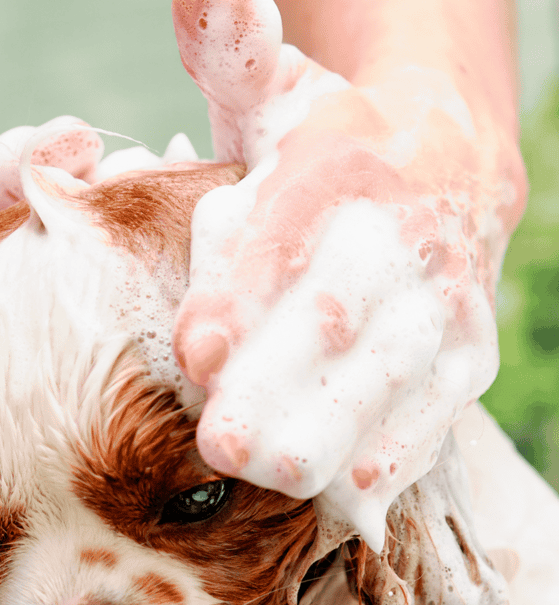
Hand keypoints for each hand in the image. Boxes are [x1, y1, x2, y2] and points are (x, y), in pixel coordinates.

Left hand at [171, 0, 525, 550]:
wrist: (450, 167)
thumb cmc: (331, 147)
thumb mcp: (279, 94)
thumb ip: (232, 55)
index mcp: (349, 165)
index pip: (292, 232)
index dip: (245, 294)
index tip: (196, 348)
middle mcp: (405, 236)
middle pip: (342, 317)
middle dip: (281, 383)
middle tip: (223, 443)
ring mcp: (446, 303)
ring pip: (392, 377)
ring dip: (334, 433)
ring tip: (277, 476)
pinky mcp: (466, 359)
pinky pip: (436, 413)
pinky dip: (398, 454)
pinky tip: (356, 490)